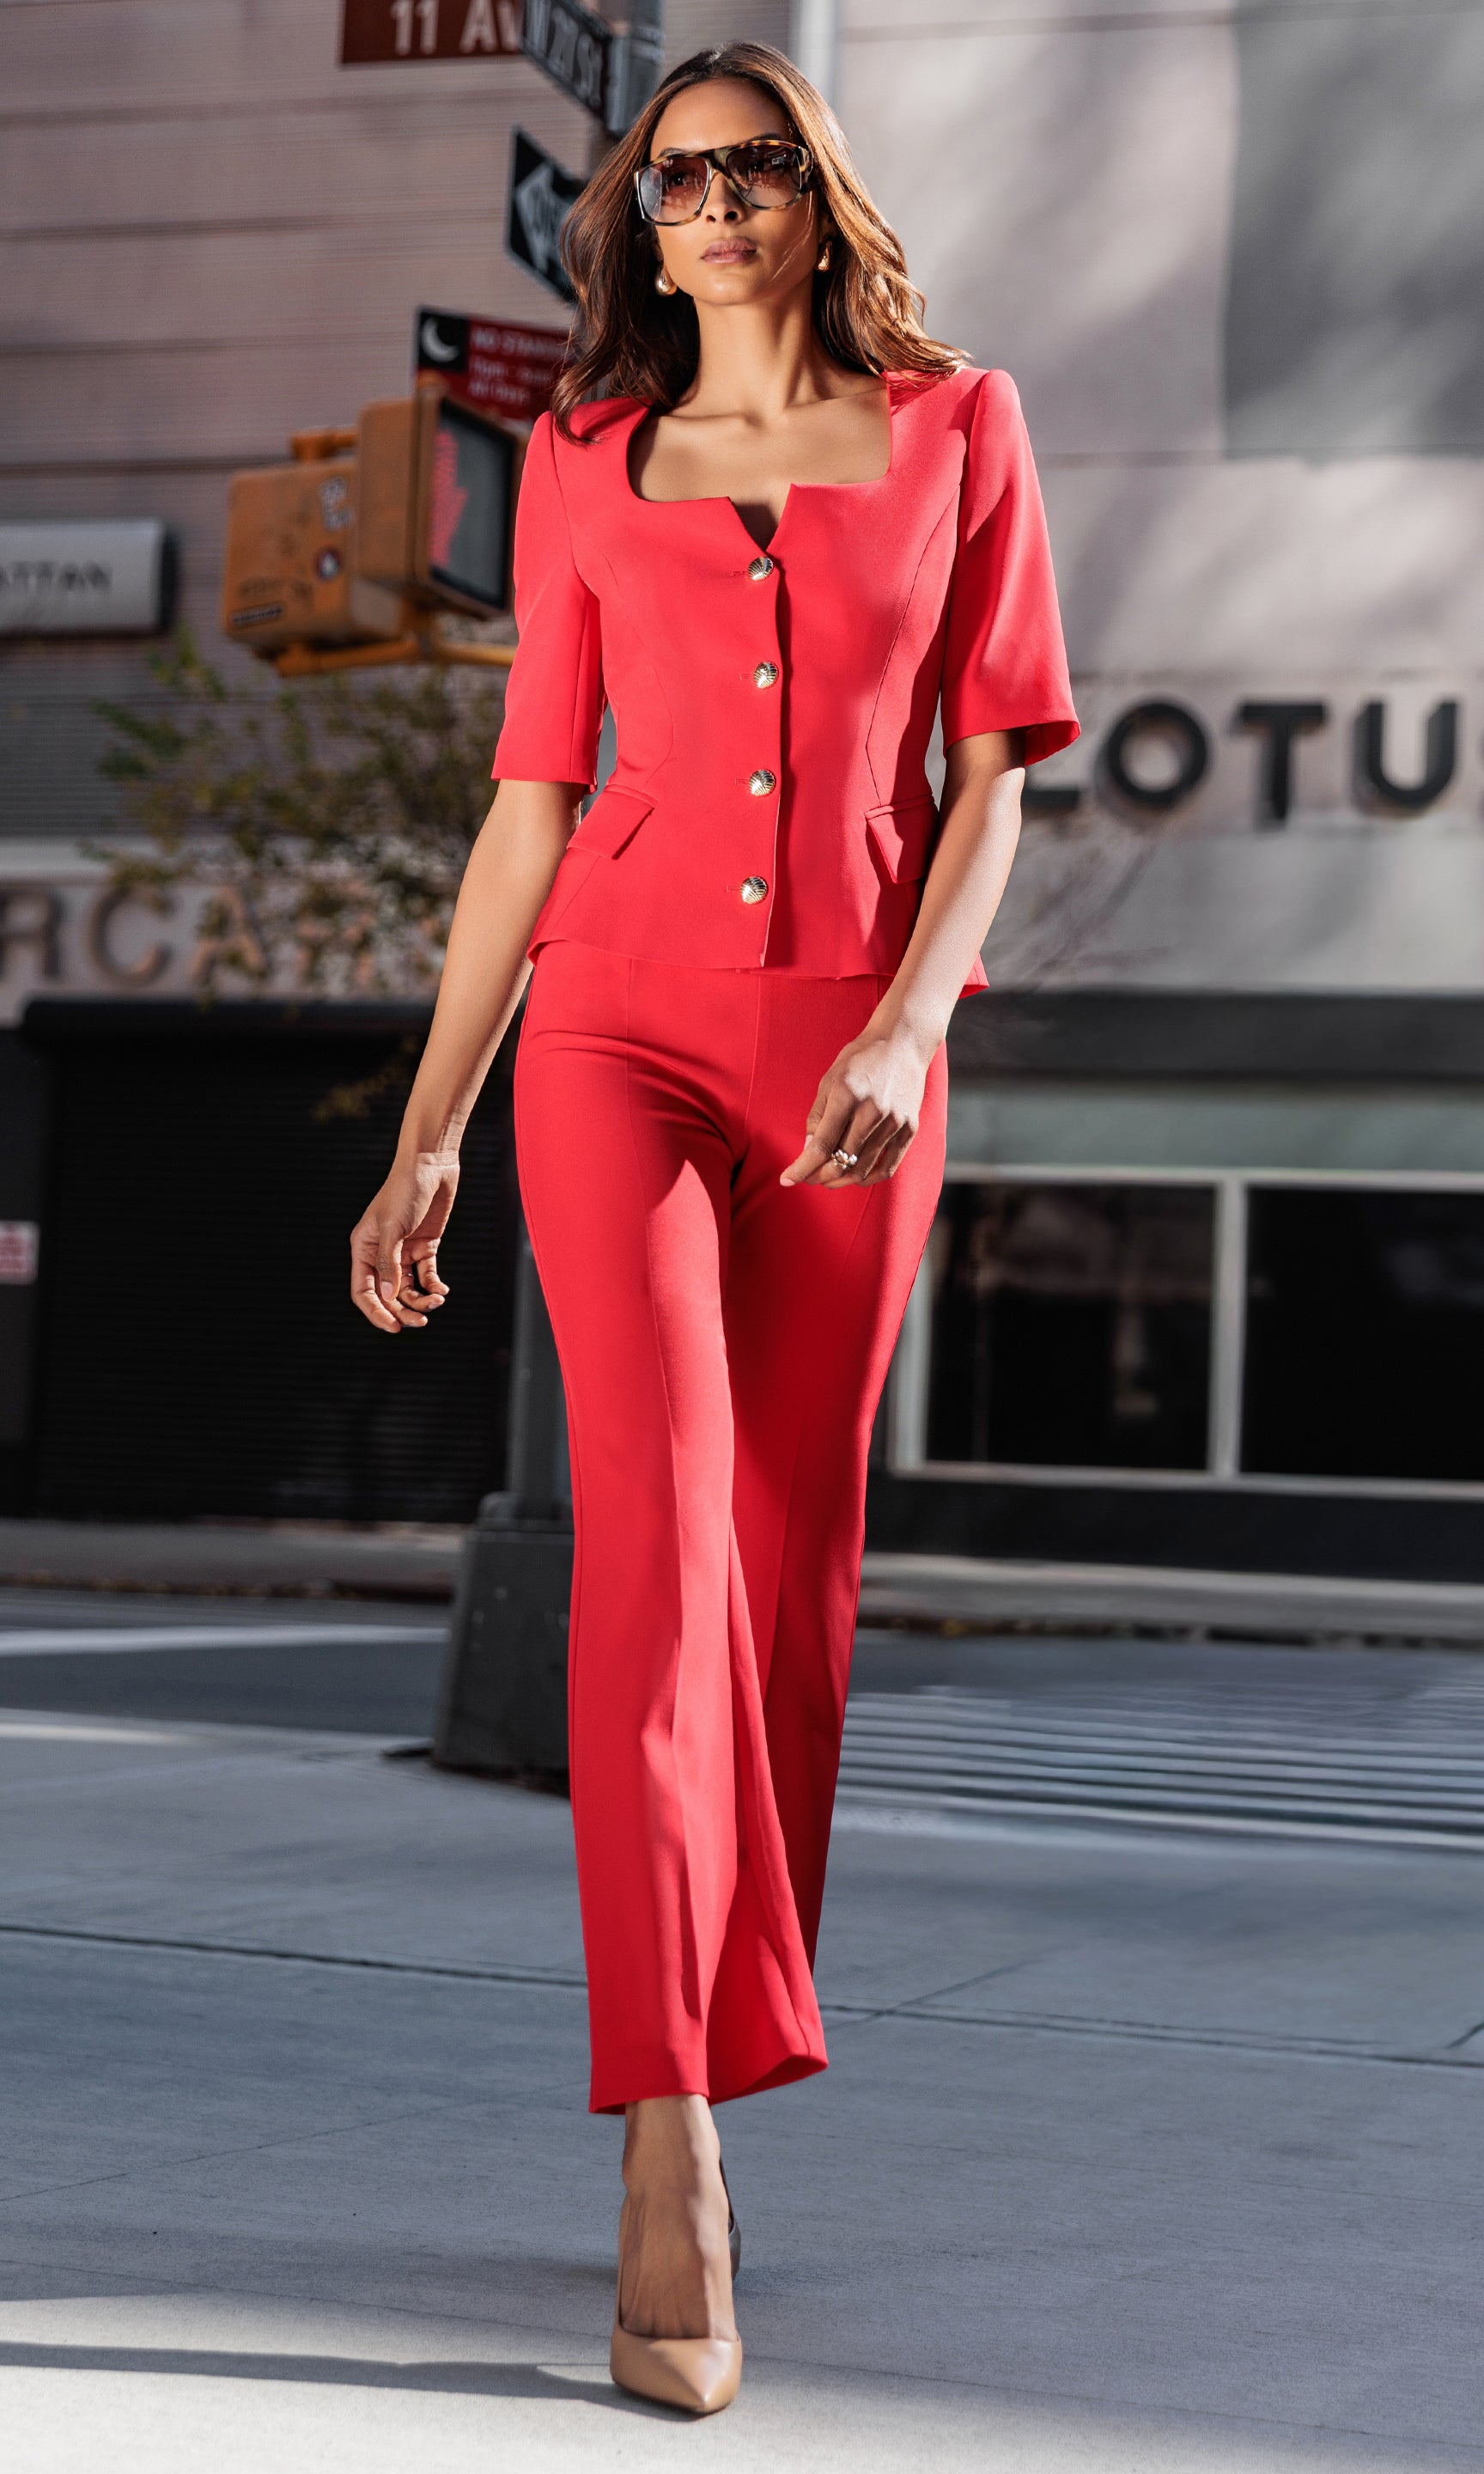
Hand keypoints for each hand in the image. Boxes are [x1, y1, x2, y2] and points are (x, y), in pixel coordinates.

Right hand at [350, 1152, 458, 1331]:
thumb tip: (390, 1298)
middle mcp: (381, 1253)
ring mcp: (404, 1250)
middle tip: (420, 1322)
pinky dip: (434, 1286)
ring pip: (408, 1289)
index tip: (394, 1328)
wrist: (431, 1164)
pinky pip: (426, 1275)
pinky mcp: (425, 1246)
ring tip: (436, 1302)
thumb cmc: (405, 1191)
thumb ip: (389, 1263)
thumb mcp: (394, 1227)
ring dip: (421, 1301)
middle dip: (402, 1311)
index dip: (376, 1312)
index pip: (363, 1290)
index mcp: (363, 1248)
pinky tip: (442, 1291)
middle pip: (388, 1295)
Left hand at [779, 1021, 936, 1187]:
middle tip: (808, 1178)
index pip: (821, 1145)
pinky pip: (888, 1167)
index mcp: (846, 1095)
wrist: (902, 1043)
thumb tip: (809, 1152)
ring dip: (840, 1180)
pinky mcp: (910, 1128)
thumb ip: (818, 1117)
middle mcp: (872, 1111)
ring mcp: (894, 1121)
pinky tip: (854, 1176)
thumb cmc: (860, 1060)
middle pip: (841, 1162)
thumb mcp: (830, 1080)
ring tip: (828, 1179)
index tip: (786, 1180)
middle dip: (818, 1176)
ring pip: (862, 1169)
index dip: (801, 1168)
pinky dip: (868, 1178)